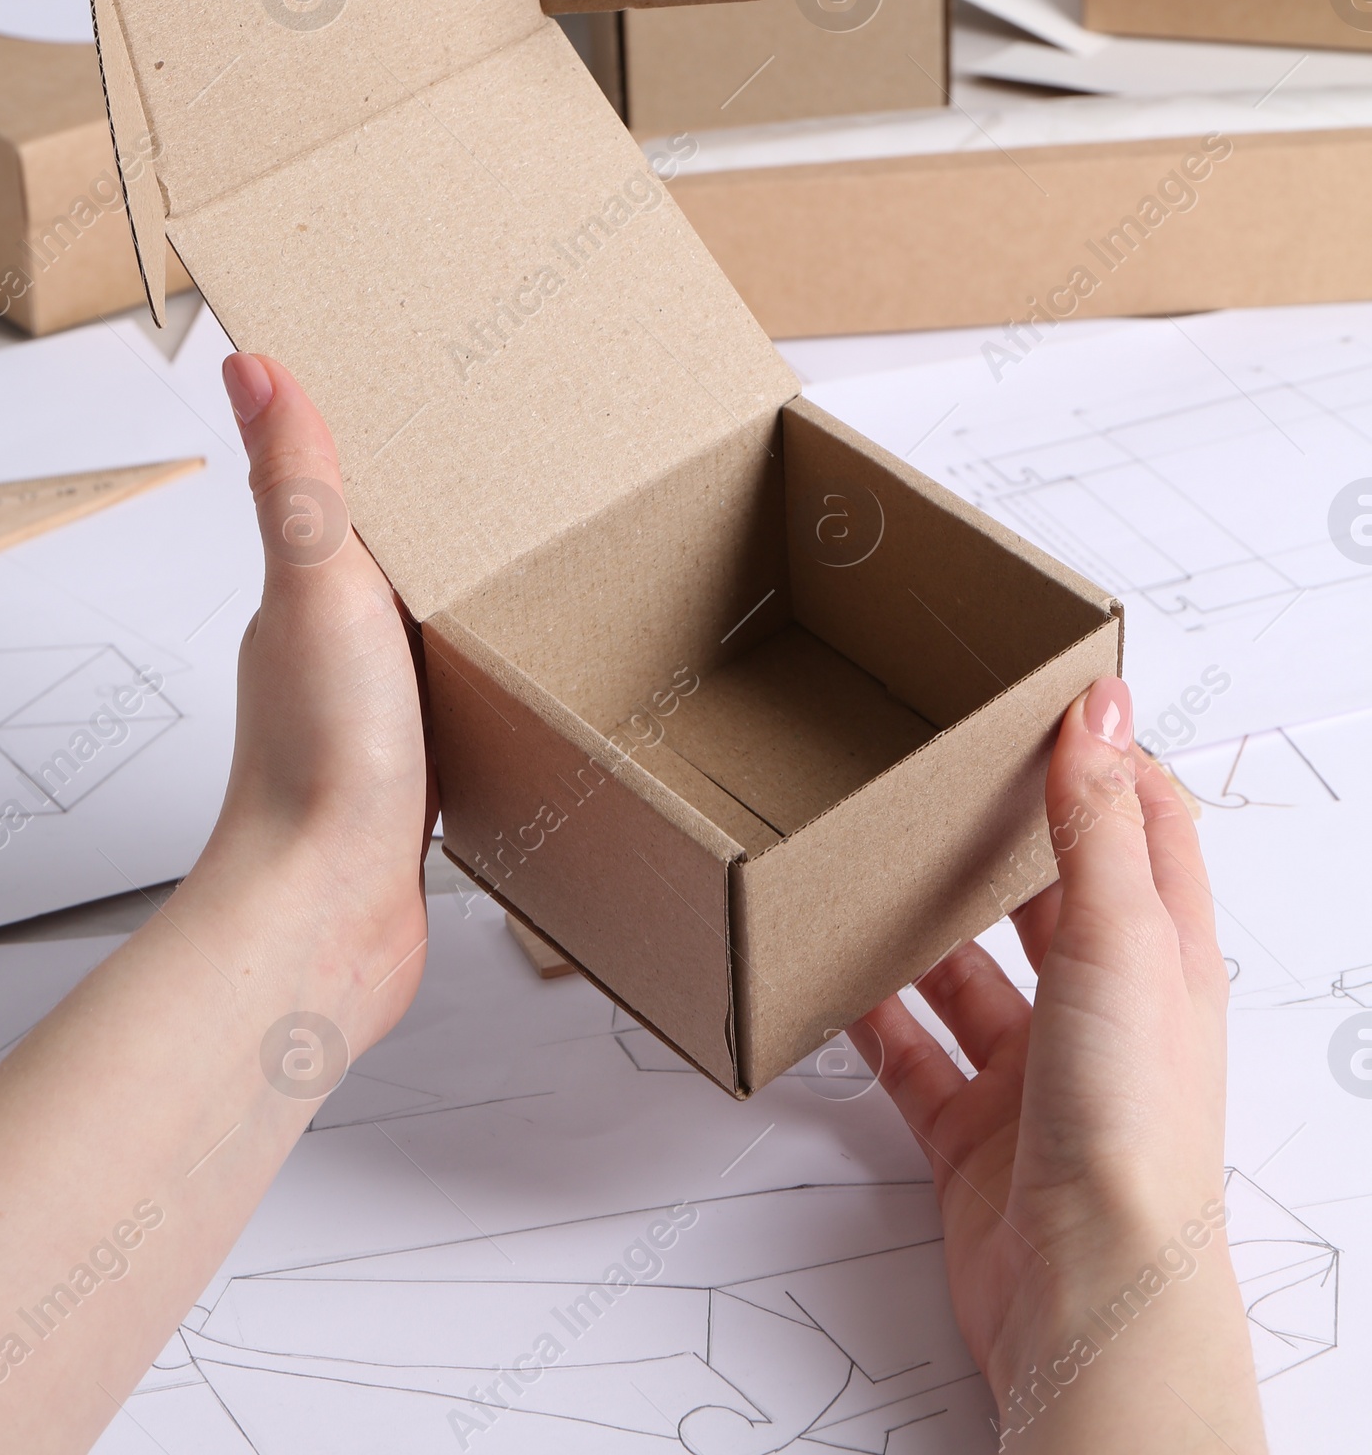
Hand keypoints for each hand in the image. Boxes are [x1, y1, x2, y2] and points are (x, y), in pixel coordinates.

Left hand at [0, 353, 435, 1454]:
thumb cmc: (319, 759)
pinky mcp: (411, 782)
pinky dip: (477, 680)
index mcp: (303, 598)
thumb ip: (295, 481)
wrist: (328, 915)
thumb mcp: (318, 587)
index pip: (341, 497)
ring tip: (529, 559)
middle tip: (508, 470)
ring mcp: (366, 721)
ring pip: (419, 636)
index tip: (425, 393)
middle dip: (433, 519)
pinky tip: (518, 679)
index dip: (379, 445)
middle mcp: (325, 655)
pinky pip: (450, 706)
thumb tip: (249, 364)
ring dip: (457, 601)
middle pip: (384, 563)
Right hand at [858, 678, 1265, 1450]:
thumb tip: (1103, 704)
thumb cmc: (1133, 1127)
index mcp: (1162, 955)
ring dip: (920, 930)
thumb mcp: (1120, 937)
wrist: (1090, 1288)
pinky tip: (831, 981)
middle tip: (931, 778)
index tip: (1046, 706)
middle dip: (994, 842)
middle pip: (1048, 899)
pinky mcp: (974, 1133)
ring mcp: (1038, 1073)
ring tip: (864, 867)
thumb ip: (1098, 820)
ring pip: (967, 976)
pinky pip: (910, 1057)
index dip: (1106, 765)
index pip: (1145, 831)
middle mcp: (1105, 1009)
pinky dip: (870, 1019)